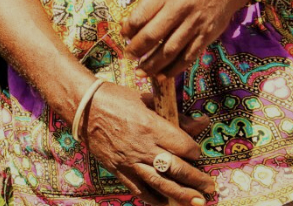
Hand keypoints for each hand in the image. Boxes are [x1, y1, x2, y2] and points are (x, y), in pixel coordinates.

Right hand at [84, 82, 216, 205]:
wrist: (83, 106)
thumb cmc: (116, 98)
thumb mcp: (148, 100)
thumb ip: (176, 115)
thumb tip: (203, 122)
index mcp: (152, 126)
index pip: (185, 146)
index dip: (195, 152)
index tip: (196, 154)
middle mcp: (143, 146)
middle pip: (178, 169)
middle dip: (197, 180)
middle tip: (209, 187)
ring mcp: (130, 160)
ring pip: (161, 183)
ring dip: (182, 195)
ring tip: (198, 202)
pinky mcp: (118, 169)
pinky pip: (138, 189)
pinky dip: (154, 199)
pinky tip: (166, 202)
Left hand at [124, 0, 250, 77]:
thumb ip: (149, 2)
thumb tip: (129, 26)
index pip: (140, 16)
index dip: (128, 30)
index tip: (123, 36)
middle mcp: (180, 7)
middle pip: (153, 35)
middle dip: (137, 50)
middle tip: (128, 56)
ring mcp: (195, 23)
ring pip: (170, 50)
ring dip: (152, 65)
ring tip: (141, 72)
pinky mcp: (207, 35)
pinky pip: (188, 57)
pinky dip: (174, 69)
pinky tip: (162, 75)